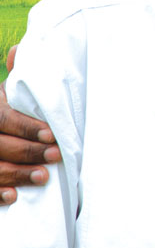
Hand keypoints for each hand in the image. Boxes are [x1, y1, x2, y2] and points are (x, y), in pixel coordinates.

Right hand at [0, 45, 61, 204]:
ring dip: (17, 174)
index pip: (4, 118)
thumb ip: (18, 75)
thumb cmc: (7, 108)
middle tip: (56, 156)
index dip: (27, 127)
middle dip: (29, 151)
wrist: (1, 130)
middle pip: (0, 144)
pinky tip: (14, 197)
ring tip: (43, 177)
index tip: (51, 135)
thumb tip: (17, 50)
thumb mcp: (8, 91)